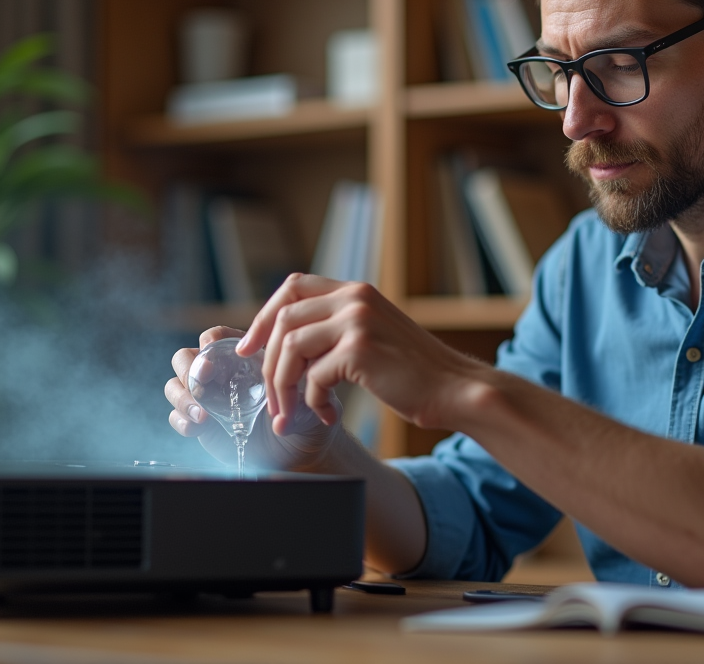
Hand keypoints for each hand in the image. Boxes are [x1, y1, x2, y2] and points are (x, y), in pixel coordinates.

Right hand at [166, 326, 342, 469]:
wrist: (298, 450)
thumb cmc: (304, 416)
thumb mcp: (306, 400)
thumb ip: (295, 396)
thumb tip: (280, 405)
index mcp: (244, 356)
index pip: (217, 337)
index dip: (210, 341)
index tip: (212, 352)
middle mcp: (220, 373)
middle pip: (186, 356)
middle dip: (189, 368)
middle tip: (202, 383)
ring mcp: (207, 397)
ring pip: (175, 384)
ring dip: (182, 396)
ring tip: (202, 415)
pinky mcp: (199, 422)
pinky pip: (176, 415)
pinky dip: (181, 420)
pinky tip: (198, 428)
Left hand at [237, 274, 489, 434]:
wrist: (454, 389)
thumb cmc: (413, 373)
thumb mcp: (374, 334)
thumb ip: (337, 328)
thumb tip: (286, 346)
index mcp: (356, 291)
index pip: (292, 287)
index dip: (263, 317)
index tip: (249, 348)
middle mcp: (354, 298)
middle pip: (283, 318)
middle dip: (266, 362)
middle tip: (269, 396)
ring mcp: (357, 321)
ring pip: (289, 348)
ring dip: (282, 386)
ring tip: (289, 414)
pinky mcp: (360, 350)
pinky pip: (313, 377)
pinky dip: (312, 402)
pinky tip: (328, 416)